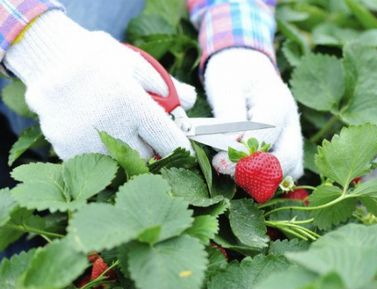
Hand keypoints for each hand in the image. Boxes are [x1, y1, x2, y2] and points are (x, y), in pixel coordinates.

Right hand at [4, 11, 195, 159]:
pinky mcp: (65, 148)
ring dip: (125, 153)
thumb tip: (190, 102)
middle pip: (145, 159)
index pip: (168, 142)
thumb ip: (167, 86)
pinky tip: (97, 132)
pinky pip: (93, 161)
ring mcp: (84, 141)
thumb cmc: (97, 58)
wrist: (47, 57)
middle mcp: (110, 126)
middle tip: (147, 138)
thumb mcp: (136, 63)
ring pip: (118, 163)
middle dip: (151, 151)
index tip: (185, 153)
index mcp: (132, 104)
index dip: (181, 149)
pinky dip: (101, 153)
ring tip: (119, 130)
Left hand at [204, 48, 302, 178]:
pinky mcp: (287, 149)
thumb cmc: (232, 75)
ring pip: (290, 171)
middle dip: (254, 171)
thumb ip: (229, 113)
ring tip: (231, 169)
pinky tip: (242, 173)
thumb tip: (232, 143)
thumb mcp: (225, 86)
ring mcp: (293, 137)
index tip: (218, 160)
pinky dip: (266, 179)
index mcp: (278, 102)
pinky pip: (285, 174)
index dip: (243, 152)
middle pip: (287, 158)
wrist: (246, 70)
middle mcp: (292, 123)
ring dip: (261, 178)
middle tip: (223, 167)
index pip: (266, 134)